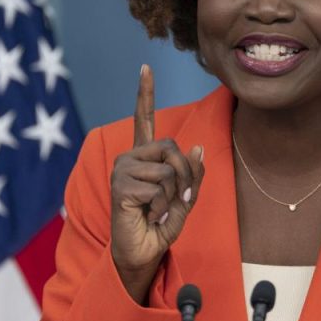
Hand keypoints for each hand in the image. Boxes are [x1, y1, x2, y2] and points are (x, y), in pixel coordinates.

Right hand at [108, 64, 204, 302]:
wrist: (142, 253)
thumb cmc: (160, 225)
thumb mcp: (185, 197)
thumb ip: (193, 173)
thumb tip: (199, 147)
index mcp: (144, 157)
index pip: (144, 119)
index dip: (145, 94)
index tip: (145, 68)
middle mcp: (129, 159)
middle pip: (172, 148)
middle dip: (185, 175)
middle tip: (176, 199)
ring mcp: (123, 170)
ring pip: (169, 170)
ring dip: (174, 195)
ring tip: (157, 211)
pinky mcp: (121, 186)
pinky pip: (160, 188)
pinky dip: (162, 206)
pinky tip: (147, 215)